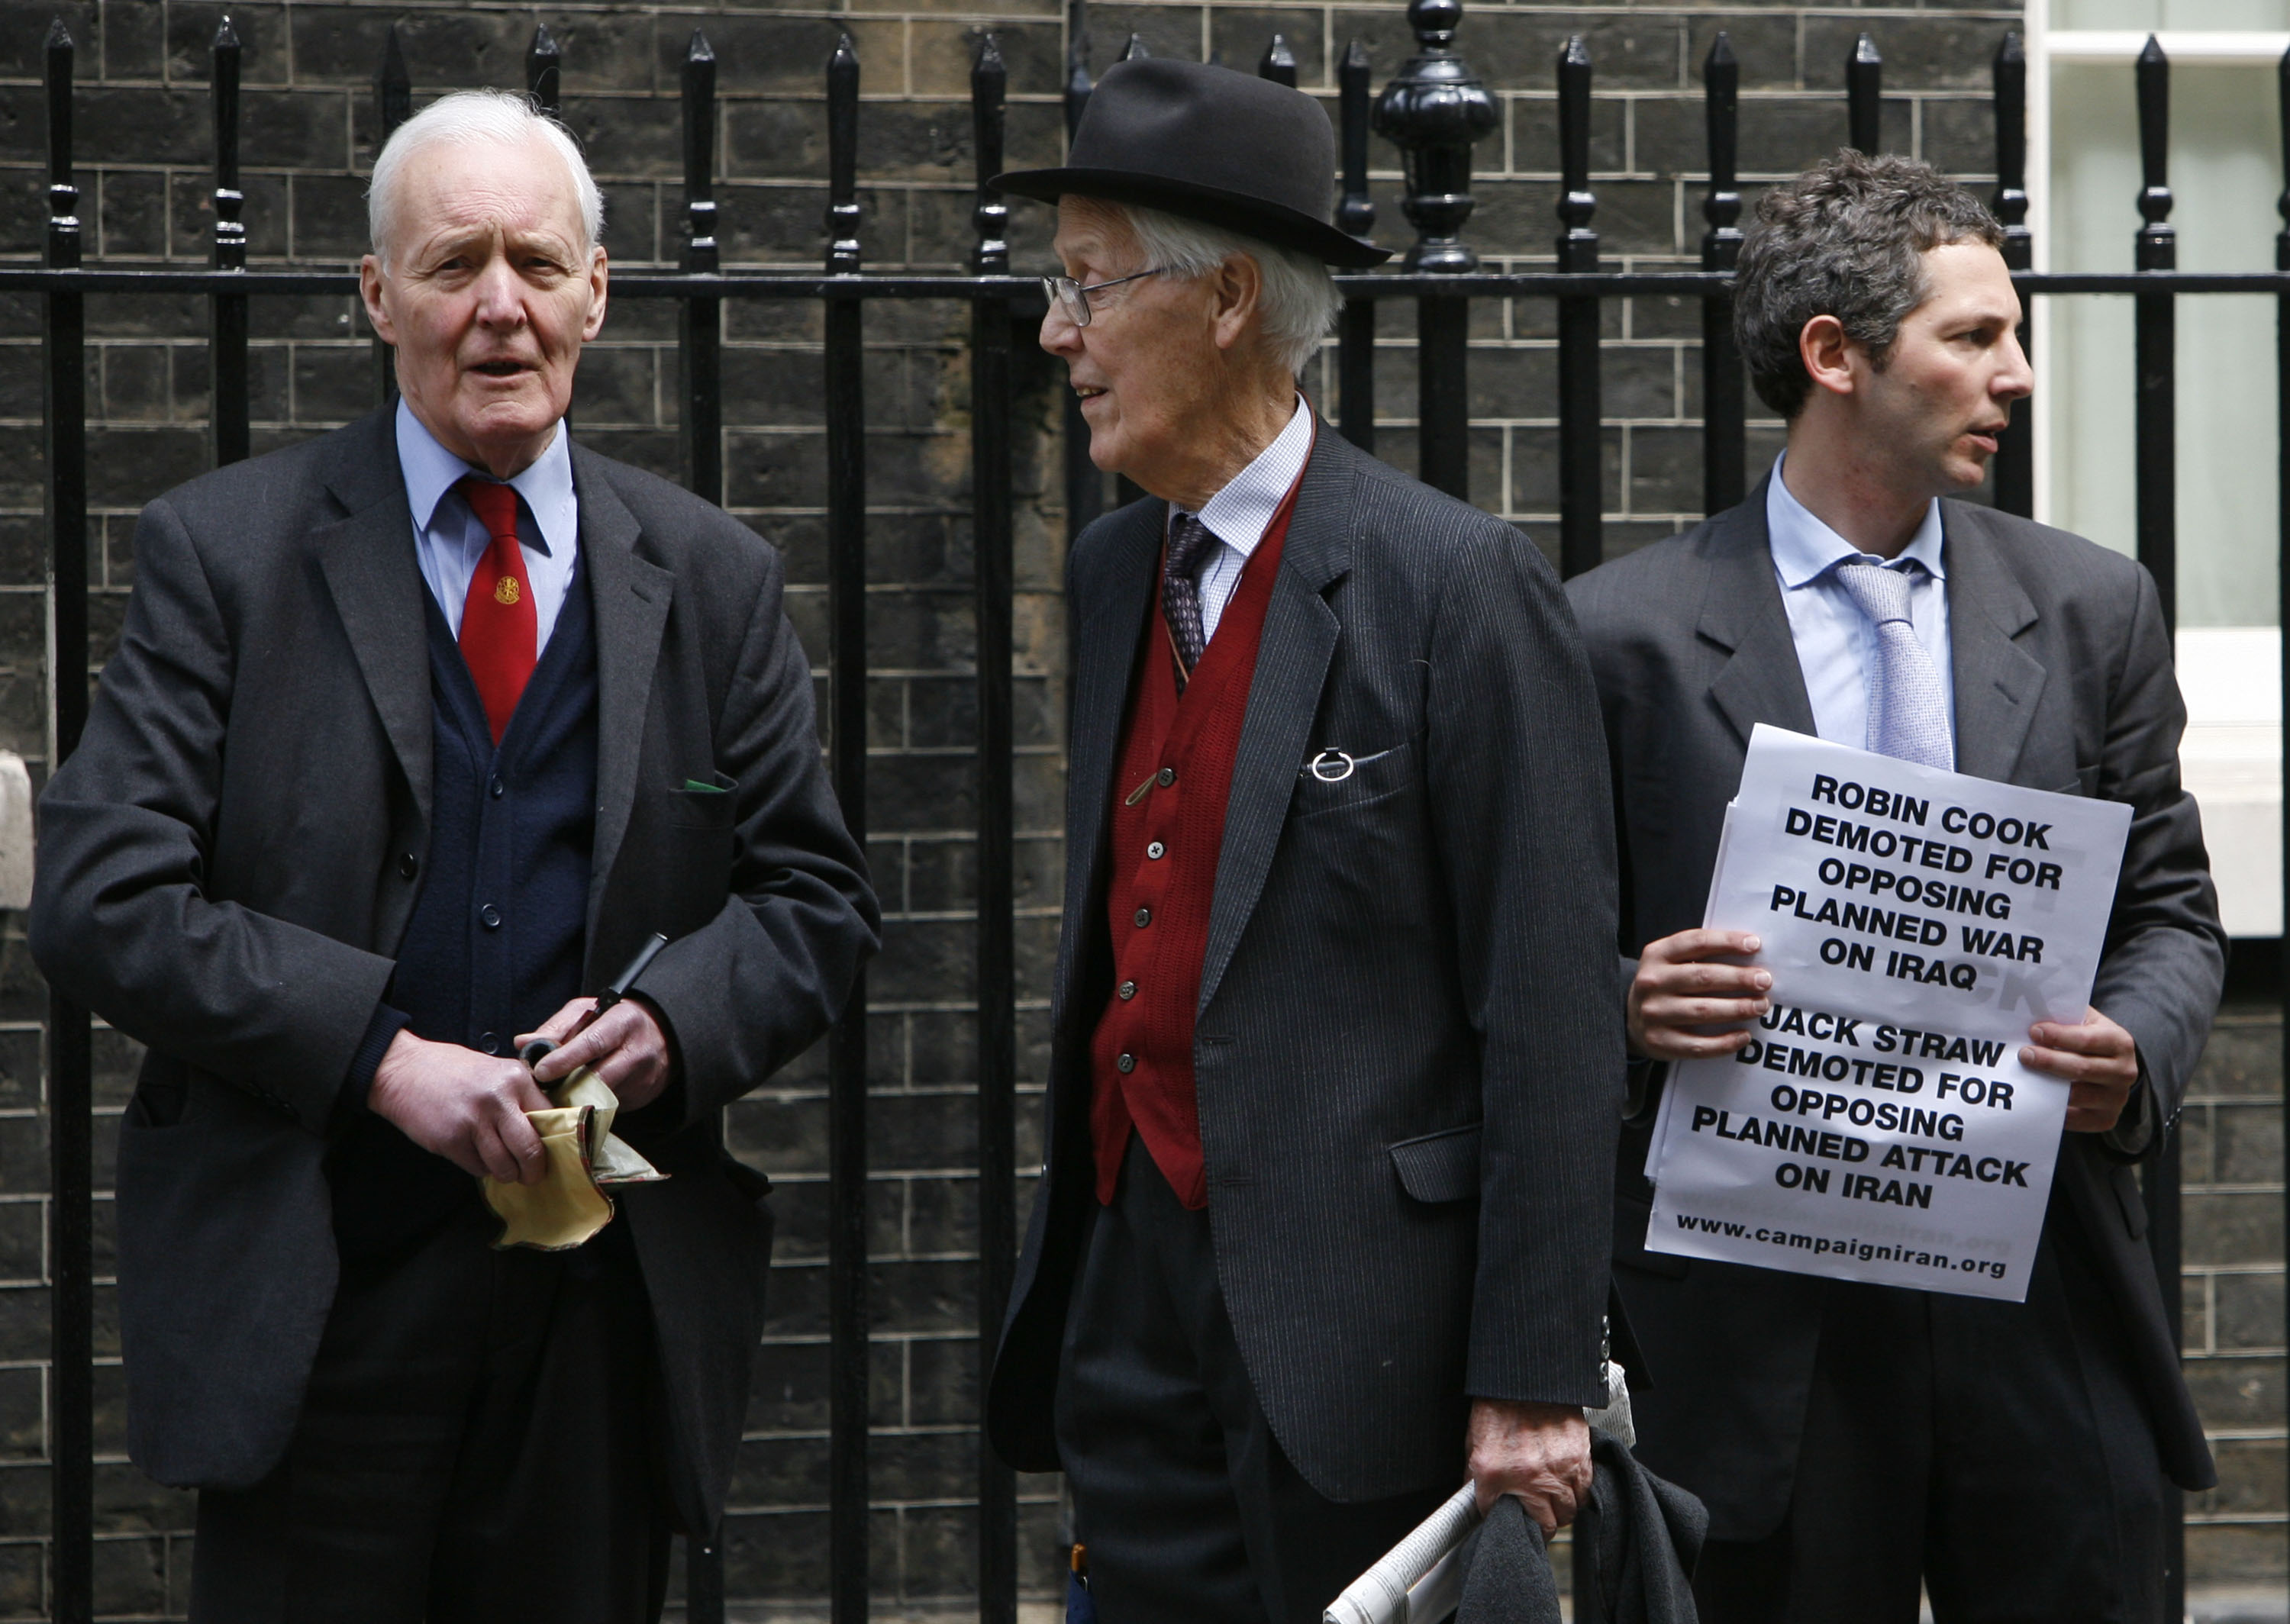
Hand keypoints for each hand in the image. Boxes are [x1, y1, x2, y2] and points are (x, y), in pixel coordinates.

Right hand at [367, 1029, 552, 1182]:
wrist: (403, 1070)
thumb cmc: (452, 1070)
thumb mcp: (495, 1070)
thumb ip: (519, 1095)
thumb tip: (544, 1127)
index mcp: (516, 1078)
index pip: (549, 1118)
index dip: (552, 1140)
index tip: (549, 1152)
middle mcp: (498, 1099)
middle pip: (530, 1150)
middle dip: (534, 1170)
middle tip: (532, 1176)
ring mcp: (473, 1122)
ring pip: (504, 1166)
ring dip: (506, 1173)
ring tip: (503, 1167)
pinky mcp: (451, 1141)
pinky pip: (477, 1168)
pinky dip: (479, 1167)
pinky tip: (473, 1153)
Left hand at [517, 997, 673, 1110]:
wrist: (661, 1036)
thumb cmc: (615, 1021)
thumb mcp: (587, 1012)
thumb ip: (556, 1028)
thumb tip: (523, 1043)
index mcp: (622, 1022)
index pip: (592, 1043)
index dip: (564, 1059)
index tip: (541, 1071)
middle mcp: (637, 1051)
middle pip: (598, 1077)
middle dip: (567, 1087)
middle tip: (541, 1093)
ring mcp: (643, 1078)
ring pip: (600, 1097)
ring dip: (575, 1099)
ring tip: (557, 1096)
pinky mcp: (642, 1098)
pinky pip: (608, 1106)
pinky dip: (589, 1105)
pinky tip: (579, 1099)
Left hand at [1466, 1398, 1591, 1533]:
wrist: (1523, 1379)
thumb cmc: (1497, 1407)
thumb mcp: (1474, 1443)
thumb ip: (1477, 1478)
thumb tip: (1477, 1500)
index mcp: (1494, 1473)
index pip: (1499, 1518)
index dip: (1503, 1522)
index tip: (1508, 1522)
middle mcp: (1529, 1477)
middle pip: (1545, 1524)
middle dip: (1540, 1523)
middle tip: (1536, 1515)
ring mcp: (1558, 1469)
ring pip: (1568, 1512)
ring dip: (1560, 1510)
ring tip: (1552, 1500)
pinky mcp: (1580, 1458)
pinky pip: (1584, 1492)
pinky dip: (1577, 1494)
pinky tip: (1567, 1485)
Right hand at [1627, 929, 1770, 1060]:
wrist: (1632, 1018)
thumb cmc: (1666, 985)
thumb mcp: (1672, 961)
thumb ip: (1702, 955)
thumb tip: (1750, 953)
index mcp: (1656, 955)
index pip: (1695, 942)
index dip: (1727, 942)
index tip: (1755, 945)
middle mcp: (1651, 982)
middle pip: (1702, 977)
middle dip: (1739, 978)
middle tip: (1765, 981)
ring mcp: (1653, 1013)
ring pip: (1703, 1011)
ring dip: (1737, 1008)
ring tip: (1760, 1005)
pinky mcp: (1659, 1042)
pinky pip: (1698, 1045)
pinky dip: (1725, 1042)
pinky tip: (1744, 1036)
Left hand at [2022, 1006, 2139, 1133]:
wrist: (2114, 1066)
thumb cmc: (2091, 1039)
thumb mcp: (2086, 1021)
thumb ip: (2065, 1015)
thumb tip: (2030, 1010)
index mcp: (2120, 1042)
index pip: (2087, 1040)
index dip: (2058, 1036)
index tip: (2034, 1031)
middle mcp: (2124, 1072)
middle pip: (2081, 1069)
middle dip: (2049, 1061)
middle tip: (2025, 1054)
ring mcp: (2116, 1098)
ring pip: (2076, 1095)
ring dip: (2047, 1085)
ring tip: (2025, 1075)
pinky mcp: (2106, 1119)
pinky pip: (2075, 1119)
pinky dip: (2053, 1109)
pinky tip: (2036, 1098)